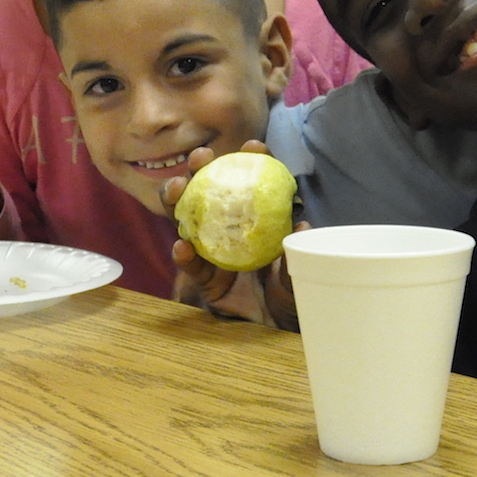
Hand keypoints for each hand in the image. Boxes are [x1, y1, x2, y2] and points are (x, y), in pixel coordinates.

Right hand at [163, 143, 301, 329]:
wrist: (280, 330)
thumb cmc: (293, 295)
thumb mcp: (300, 270)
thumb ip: (297, 250)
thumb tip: (300, 223)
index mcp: (257, 220)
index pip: (252, 183)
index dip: (251, 161)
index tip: (254, 145)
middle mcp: (231, 229)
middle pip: (211, 193)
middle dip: (202, 170)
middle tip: (201, 157)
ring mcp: (214, 252)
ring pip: (190, 221)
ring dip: (179, 202)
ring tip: (176, 188)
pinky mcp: (204, 279)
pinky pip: (191, 265)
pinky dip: (184, 255)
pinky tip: (182, 246)